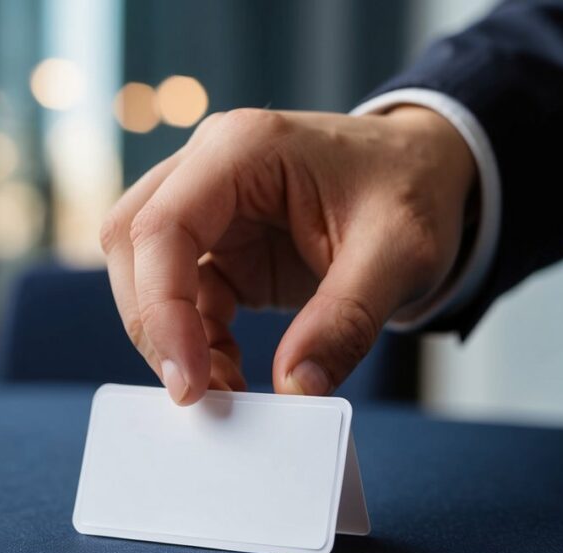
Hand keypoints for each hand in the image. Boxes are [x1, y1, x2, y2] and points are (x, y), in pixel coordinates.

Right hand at [100, 106, 475, 404]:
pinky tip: (233, 370)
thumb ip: (347, 321)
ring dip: (171, 337)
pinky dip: (196, 341)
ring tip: (226, 387)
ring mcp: (210, 206)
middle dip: (153, 325)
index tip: (190, 382)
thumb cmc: (413, 192)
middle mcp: (210, 167)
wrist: (429, 173)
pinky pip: (182, 296)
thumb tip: (295, 390)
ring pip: (144, 271)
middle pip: (132, 244)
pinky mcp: (220, 245)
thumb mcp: (400, 254)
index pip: (162, 225)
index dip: (160, 308)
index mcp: (243, 149)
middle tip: (198, 392)